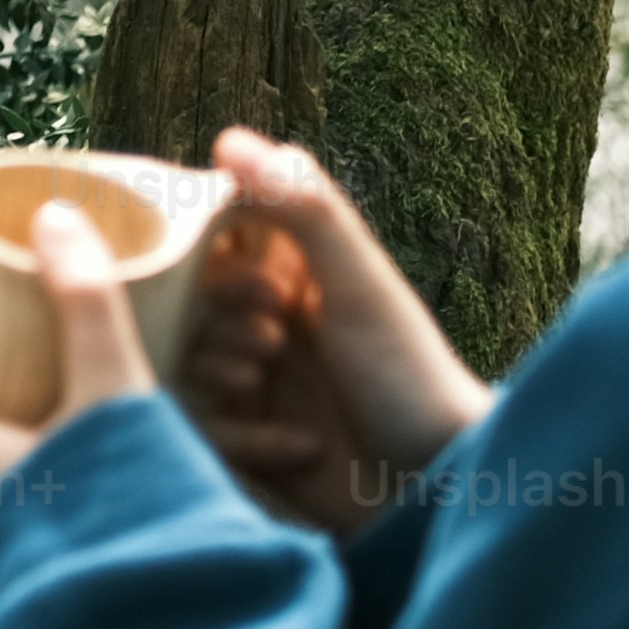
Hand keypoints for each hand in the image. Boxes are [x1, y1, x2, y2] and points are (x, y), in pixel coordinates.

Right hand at [172, 129, 493, 535]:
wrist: (447, 489)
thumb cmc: (413, 375)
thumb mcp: (361, 285)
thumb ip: (301, 208)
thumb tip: (227, 139)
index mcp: (288, 273)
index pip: (207, 237)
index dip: (203, 251)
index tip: (231, 275)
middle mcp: (263, 321)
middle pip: (184, 304)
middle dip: (214, 321)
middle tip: (267, 341)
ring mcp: (253, 385)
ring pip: (181, 364)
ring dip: (218, 374)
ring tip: (262, 387)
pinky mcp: (247, 445)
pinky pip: (200, 432)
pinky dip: (246, 442)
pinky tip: (302, 449)